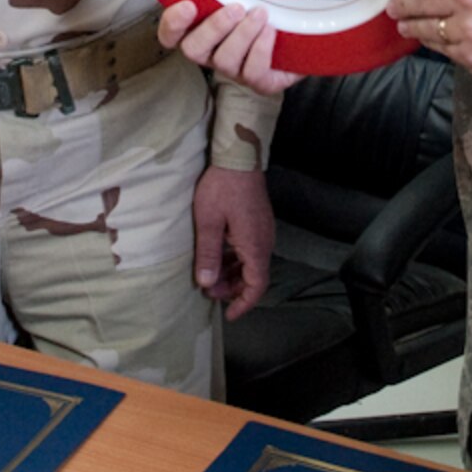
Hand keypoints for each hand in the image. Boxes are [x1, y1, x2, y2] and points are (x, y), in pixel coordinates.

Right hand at [159, 0, 302, 98]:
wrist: (307, 35)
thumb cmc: (273, 7)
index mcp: (203, 29)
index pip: (171, 34)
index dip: (173, 23)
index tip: (188, 5)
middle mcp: (213, 52)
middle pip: (193, 49)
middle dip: (213, 28)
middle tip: (236, 8)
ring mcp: (235, 69)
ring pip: (224, 60)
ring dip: (243, 35)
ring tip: (261, 14)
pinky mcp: (259, 82)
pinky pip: (252, 73)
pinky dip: (261, 50)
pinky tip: (271, 32)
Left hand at [192, 165, 274, 321]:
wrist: (239, 157)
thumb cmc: (222, 188)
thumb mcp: (208, 222)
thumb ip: (208, 254)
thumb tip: (206, 284)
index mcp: (255, 246)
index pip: (256, 285)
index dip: (243, 303)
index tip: (229, 315)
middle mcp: (264, 241)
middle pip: (254, 276)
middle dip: (233, 289)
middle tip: (208, 290)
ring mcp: (263, 230)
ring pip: (252, 263)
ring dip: (233, 273)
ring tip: (210, 276)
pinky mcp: (258, 221)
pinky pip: (250, 249)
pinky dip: (236, 259)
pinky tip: (218, 255)